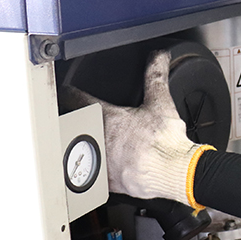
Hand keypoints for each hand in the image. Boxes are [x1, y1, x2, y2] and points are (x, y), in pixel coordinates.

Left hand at [63, 51, 207, 205]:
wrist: (174, 172)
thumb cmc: (166, 142)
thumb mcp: (161, 103)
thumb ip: (156, 76)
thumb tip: (159, 57)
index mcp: (109, 118)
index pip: (78, 100)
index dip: (70, 94)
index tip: (66, 92)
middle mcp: (99, 139)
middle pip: (75, 128)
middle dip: (74, 123)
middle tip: (72, 121)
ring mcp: (101, 163)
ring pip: (80, 153)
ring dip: (80, 149)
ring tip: (85, 148)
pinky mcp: (108, 183)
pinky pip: (93, 177)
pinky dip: (94, 173)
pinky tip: (100, 172)